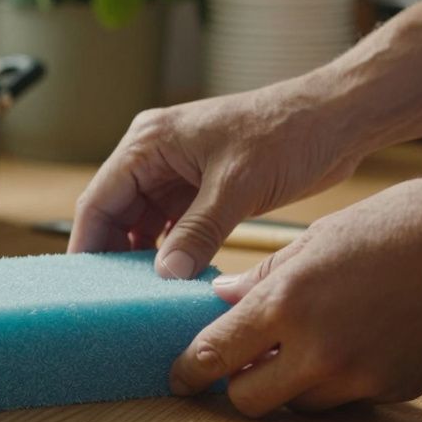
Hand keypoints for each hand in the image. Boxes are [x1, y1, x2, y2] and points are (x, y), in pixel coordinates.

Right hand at [68, 75, 368, 278]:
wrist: (335, 119)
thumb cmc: (286, 133)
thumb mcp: (237, 186)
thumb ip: (197, 232)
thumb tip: (165, 275)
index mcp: (149, 142)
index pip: (99, 199)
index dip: (88, 244)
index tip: (86, 286)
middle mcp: (155, 156)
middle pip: (116, 215)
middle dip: (116, 257)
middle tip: (117, 301)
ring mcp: (178, 173)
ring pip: (143, 226)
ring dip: (146, 259)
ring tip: (146, 297)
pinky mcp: (202, 189)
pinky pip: (173, 228)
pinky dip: (173, 254)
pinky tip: (177, 281)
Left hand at [168, 175, 421, 416]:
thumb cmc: (405, 224)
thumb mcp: (321, 237)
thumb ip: (267, 276)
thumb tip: (223, 298)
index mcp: (289, 302)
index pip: (215, 355)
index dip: (189, 371)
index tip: (180, 377)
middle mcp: (318, 349)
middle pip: (248, 400)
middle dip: (237, 386)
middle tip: (240, 366)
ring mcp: (359, 376)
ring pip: (298, 405)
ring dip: (288, 386)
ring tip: (303, 346)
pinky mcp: (394, 389)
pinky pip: (346, 399)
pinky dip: (336, 382)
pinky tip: (351, 343)